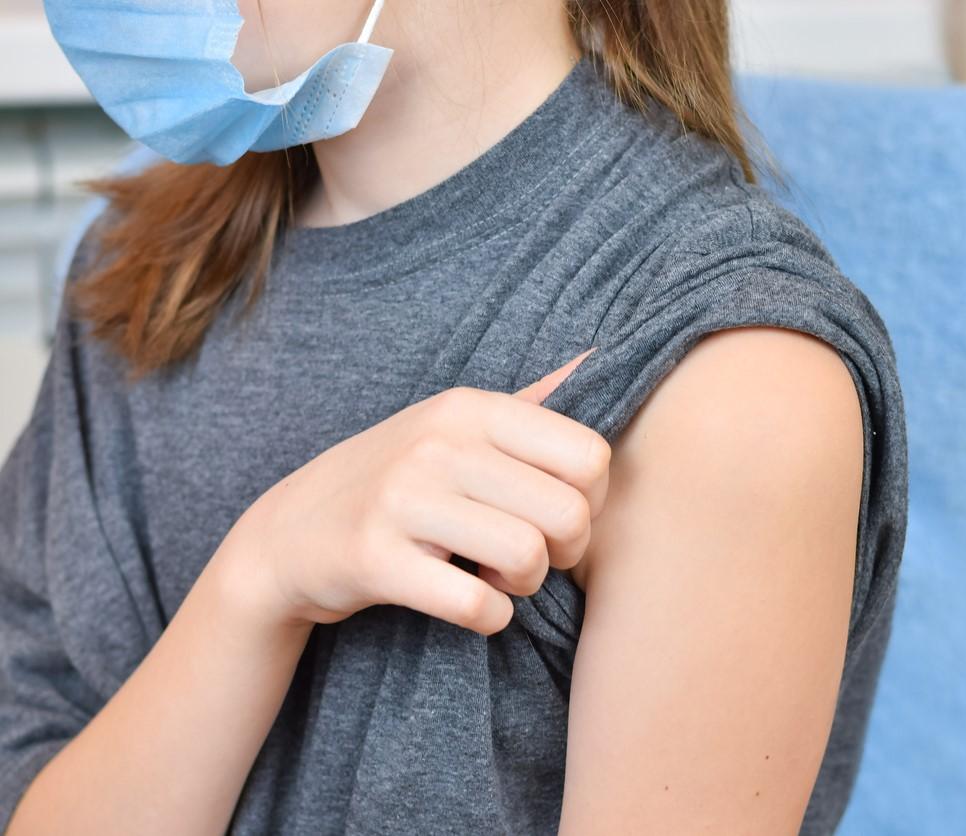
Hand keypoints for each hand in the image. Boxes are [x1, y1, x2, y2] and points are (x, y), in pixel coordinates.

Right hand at [222, 348, 608, 635]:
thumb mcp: (454, 425)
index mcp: (470, 408)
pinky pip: (476, 605)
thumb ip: (527, 403)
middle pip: (569, 513)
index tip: (554, 515)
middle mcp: (439, 443)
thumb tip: (598, 357)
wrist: (293, 531)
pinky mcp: (375, 557)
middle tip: (531, 557)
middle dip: (565, 552)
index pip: (589, 455)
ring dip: (523, 585)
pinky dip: (489, 617)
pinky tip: (471, 603)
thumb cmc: (398, 480)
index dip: (591, 500)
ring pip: (527, 557)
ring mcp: (402, 498)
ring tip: (495, 577)